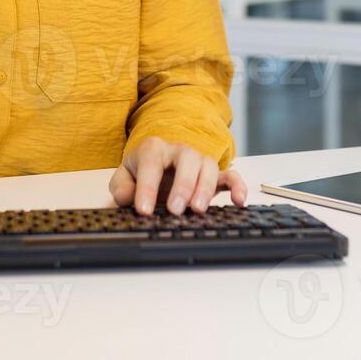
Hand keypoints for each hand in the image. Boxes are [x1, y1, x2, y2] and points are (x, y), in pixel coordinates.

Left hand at [108, 137, 247, 215]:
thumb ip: (121, 187)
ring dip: (205, 188)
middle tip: (175, 210)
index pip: (151, 163)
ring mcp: (198, 162)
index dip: (147, 187)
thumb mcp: (124, 178)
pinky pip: (230, 175)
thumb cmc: (141, 172)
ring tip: (197, 210)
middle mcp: (179, 151)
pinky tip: (239, 201)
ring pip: (208, 165)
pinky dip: (237, 186)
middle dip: (182, 185)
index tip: (144, 210)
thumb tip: (127, 197)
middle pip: (186, 158)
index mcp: (153, 149)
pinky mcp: (215, 176)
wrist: (157, 166)